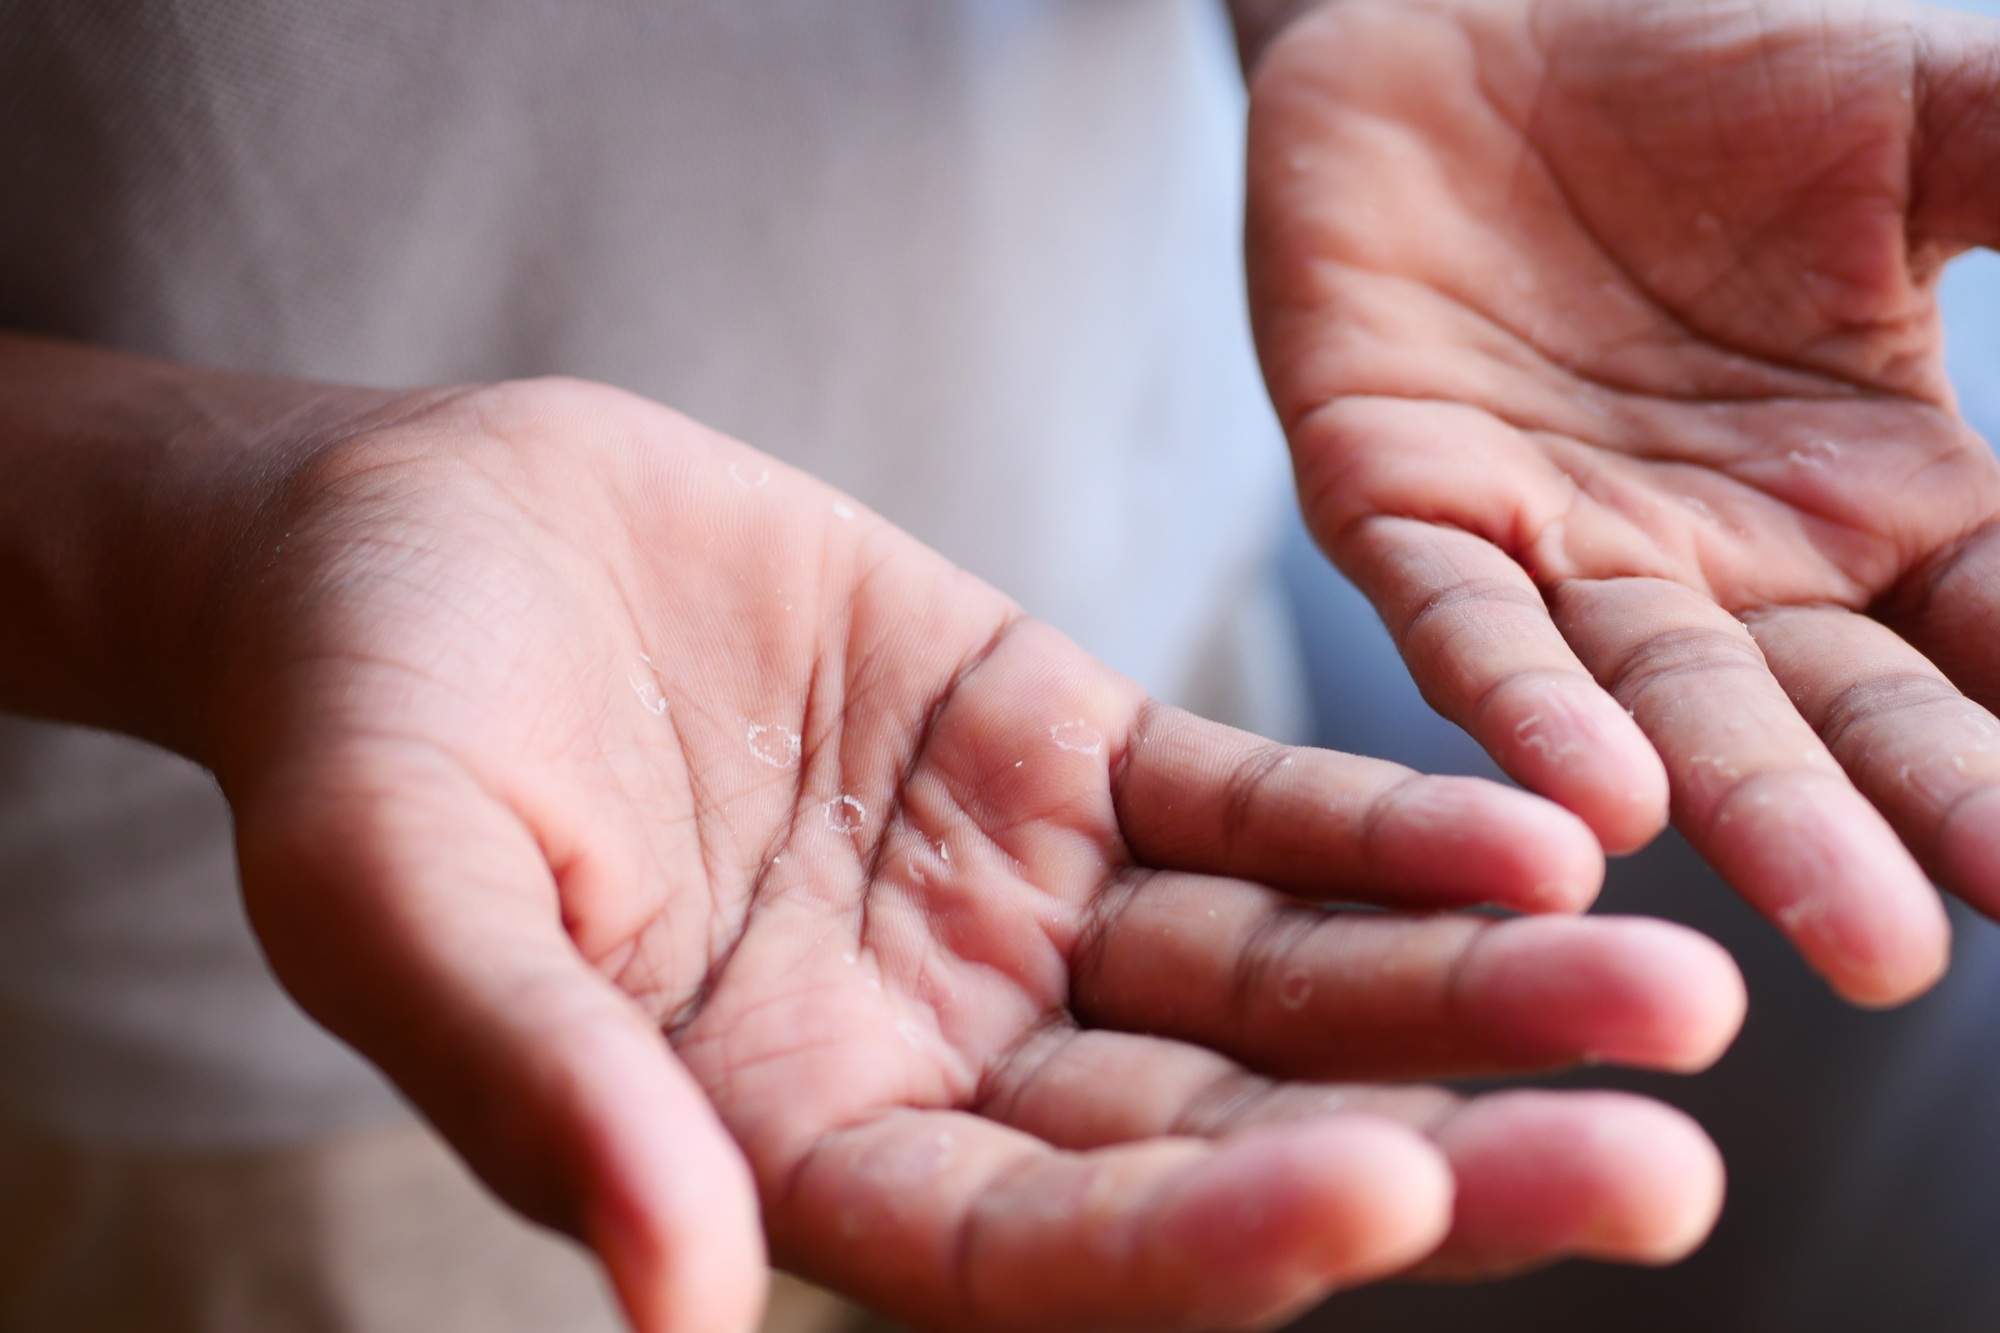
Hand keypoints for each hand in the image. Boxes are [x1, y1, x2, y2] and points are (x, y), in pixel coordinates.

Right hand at [194, 377, 1742, 1330]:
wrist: (414, 536)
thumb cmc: (363, 727)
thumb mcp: (396, 895)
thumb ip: (538, 1082)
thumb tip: (673, 1305)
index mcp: (780, 1145)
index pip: (1023, 1252)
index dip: (1198, 1246)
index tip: (1385, 1201)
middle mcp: (937, 1052)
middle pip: (1211, 1143)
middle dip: (1434, 1153)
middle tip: (1654, 1169)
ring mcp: (1018, 903)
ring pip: (1275, 981)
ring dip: (1470, 988)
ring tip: (1661, 988)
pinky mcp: (1060, 746)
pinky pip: (1249, 805)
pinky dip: (1381, 825)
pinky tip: (1536, 831)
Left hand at [1248, 0, 1999, 1004]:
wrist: (1464, 14)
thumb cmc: (1696, 71)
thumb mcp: (1929, 119)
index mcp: (1875, 499)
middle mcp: (1725, 564)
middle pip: (1843, 714)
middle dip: (1926, 816)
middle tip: (1993, 927)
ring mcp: (1560, 551)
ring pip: (1666, 705)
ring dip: (1758, 814)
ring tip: (1862, 941)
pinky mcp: (1402, 510)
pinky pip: (1467, 628)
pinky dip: (1529, 711)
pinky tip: (1604, 800)